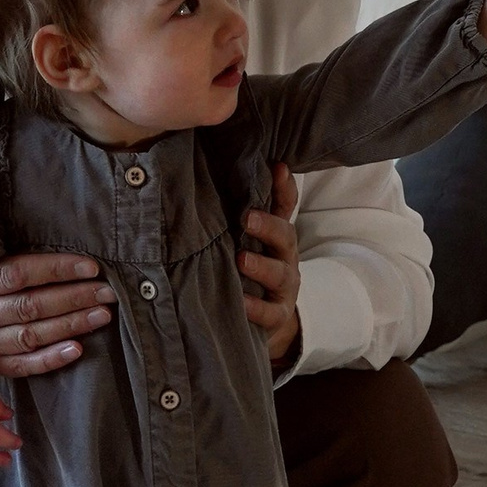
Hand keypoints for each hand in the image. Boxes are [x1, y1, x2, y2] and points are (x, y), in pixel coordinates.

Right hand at [0, 223, 111, 377]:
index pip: (17, 275)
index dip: (56, 270)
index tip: (90, 267)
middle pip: (30, 307)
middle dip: (74, 299)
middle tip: (108, 293)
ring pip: (30, 337)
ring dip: (70, 327)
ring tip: (102, 316)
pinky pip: (20, 367)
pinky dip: (49, 360)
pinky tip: (76, 350)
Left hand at [240, 164, 301, 368]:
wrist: (262, 320)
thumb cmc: (246, 271)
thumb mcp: (244, 241)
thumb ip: (233, 218)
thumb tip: (201, 179)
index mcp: (276, 235)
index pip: (284, 206)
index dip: (283, 187)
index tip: (277, 167)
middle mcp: (285, 257)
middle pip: (285, 236)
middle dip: (269, 225)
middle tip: (248, 217)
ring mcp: (284, 287)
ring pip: (280, 274)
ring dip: (262, 266)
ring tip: (242, 260)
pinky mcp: (277, 315)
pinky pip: (270, 312)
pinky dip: (255, 307)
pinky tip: (240, 301)